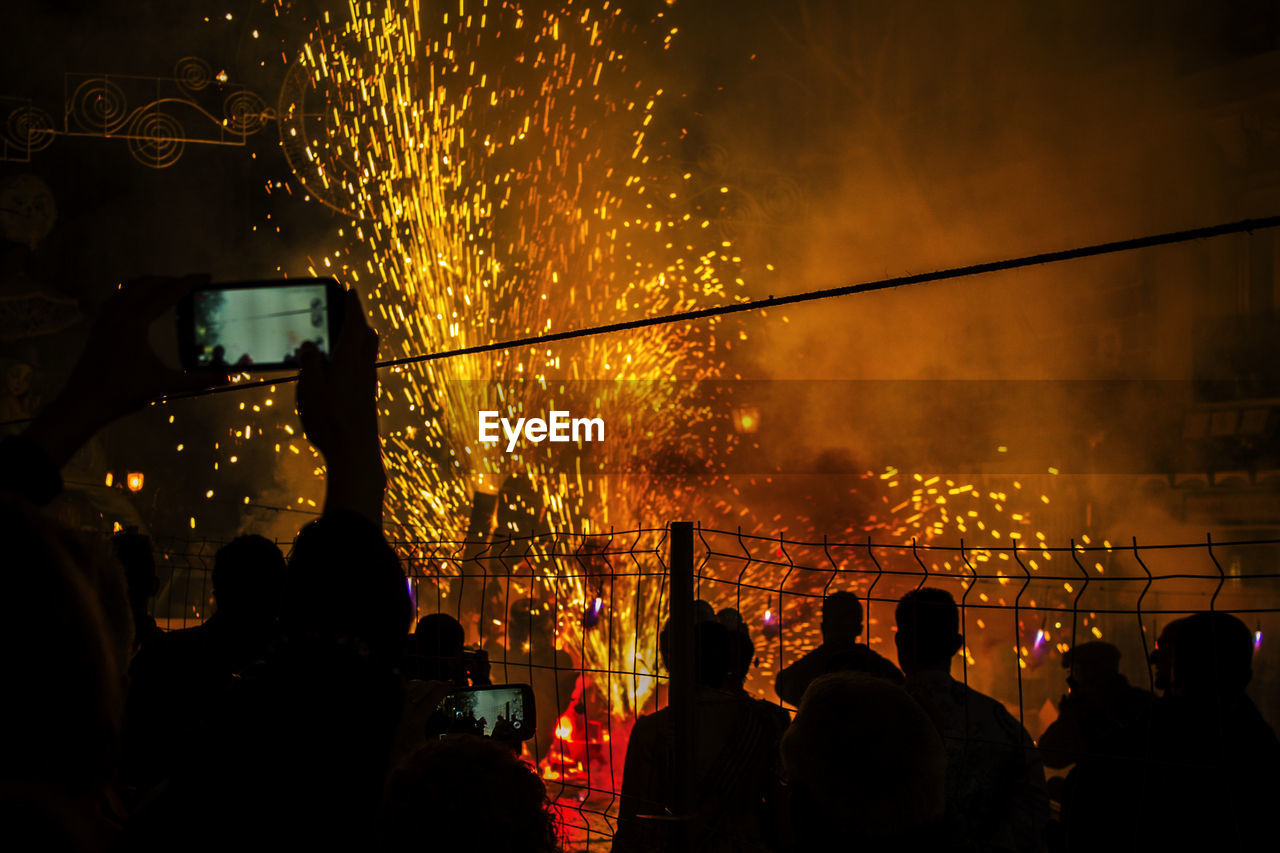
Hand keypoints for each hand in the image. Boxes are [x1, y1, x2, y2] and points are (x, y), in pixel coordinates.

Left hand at [27, 274, 223, 466]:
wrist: (85, 402)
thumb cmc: (123, 392)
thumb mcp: (163, 384)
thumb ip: (197, 380)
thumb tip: (227, 377)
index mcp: (135, 322)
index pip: (167, 293)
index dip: (189, 283)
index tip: (207, 277)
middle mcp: (118, 313)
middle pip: (148, 283)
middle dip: (171, 280)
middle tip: (192, 287)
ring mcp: (105, 317)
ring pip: (130, 287)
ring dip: (152, 284)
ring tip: (169, 291)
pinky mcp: (99, 325)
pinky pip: (118, 296)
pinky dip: (134, 292)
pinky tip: (142, 304)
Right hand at [296, 288, 384, 521]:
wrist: (356, 453)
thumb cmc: (330, 421)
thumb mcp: (311, 389)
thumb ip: (310, 363)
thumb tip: (310, 346)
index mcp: (349, 360)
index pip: (354, 324)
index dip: (351, 305)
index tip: (349, 289)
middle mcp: (363, 369)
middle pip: (365, 336)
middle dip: (357, 319)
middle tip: (347, 307)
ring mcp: (367, 384)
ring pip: (366, 352)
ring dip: (357, 338)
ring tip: (343, 332)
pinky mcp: (366, 398)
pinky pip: (363, 367)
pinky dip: (354, 356)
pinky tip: (342, 366)